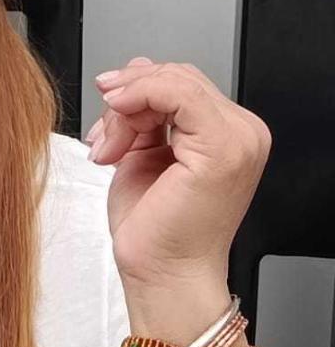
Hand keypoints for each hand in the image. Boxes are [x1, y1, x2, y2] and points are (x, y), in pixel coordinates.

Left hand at [84, 56, 271, 286]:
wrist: (163, 275)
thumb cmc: (154, 229)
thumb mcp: (141, 152)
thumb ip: (144, 111)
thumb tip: (133, 71)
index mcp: (229, 133)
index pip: (181, 81)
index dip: (135, 89)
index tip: (105, 109)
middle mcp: (242, 132)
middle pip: (175, 77)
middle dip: (127, 99)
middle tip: (104, 138)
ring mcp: (239, 138)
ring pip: (172, 82)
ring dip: (126, 110)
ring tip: (110, 150)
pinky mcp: (223, 148)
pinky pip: (177, 93)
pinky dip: (138, 98)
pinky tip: (116, 127)